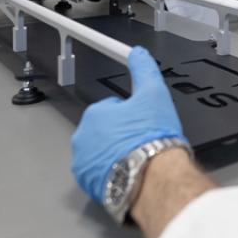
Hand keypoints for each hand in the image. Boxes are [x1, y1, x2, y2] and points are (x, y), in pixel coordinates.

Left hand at [71, 47, 184, 203]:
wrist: (154, 177)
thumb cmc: (152, 139)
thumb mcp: (154, 94)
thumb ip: (144, 69)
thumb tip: (138, 53)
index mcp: (95, 114)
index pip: (112, 108)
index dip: (131, 115)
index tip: (142, 124)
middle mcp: (83, 138)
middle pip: (104, 131)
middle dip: (121, 134)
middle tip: (142, 140)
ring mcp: (84, 163)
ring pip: (101, 153)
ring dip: (115, 153)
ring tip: (137, 157)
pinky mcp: (88, 184)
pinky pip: (99, 174)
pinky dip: (112, 172)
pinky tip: (130, 171)